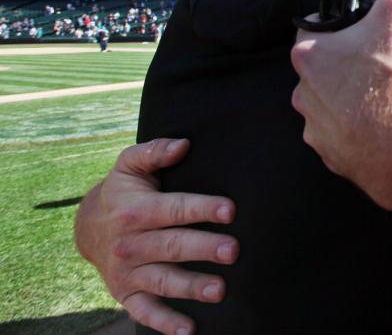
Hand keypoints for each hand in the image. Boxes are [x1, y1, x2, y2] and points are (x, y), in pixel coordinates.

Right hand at [75, 139, 238, 334]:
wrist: (87, 227)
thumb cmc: (123, 192)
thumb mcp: (130, 165)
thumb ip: (155, 152)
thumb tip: (183, 144)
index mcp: (136, 210)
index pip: (173, 209)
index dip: (202, 208)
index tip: (230, 210)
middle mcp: (132, 243)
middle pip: (172, 246)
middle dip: (204, 249)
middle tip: (234, 251)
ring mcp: (129, 272)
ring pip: (163, 280)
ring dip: (191, 287)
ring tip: (220, 290)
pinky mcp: (127, 294)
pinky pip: (145, 311)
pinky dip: (165, 323)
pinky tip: (188, 331)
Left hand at [291, 0, 391, 214]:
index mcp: (310, 57)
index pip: (313, 30)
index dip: (337, 25)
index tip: (361, 27)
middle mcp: (305, 97)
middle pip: (323, 73)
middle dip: (348, 67)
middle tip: (382, 63)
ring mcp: (320, 134)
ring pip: (333, 110)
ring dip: (354, 105)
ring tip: (391, 99)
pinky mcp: (340, 163)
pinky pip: (349, 143)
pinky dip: (366, 137)